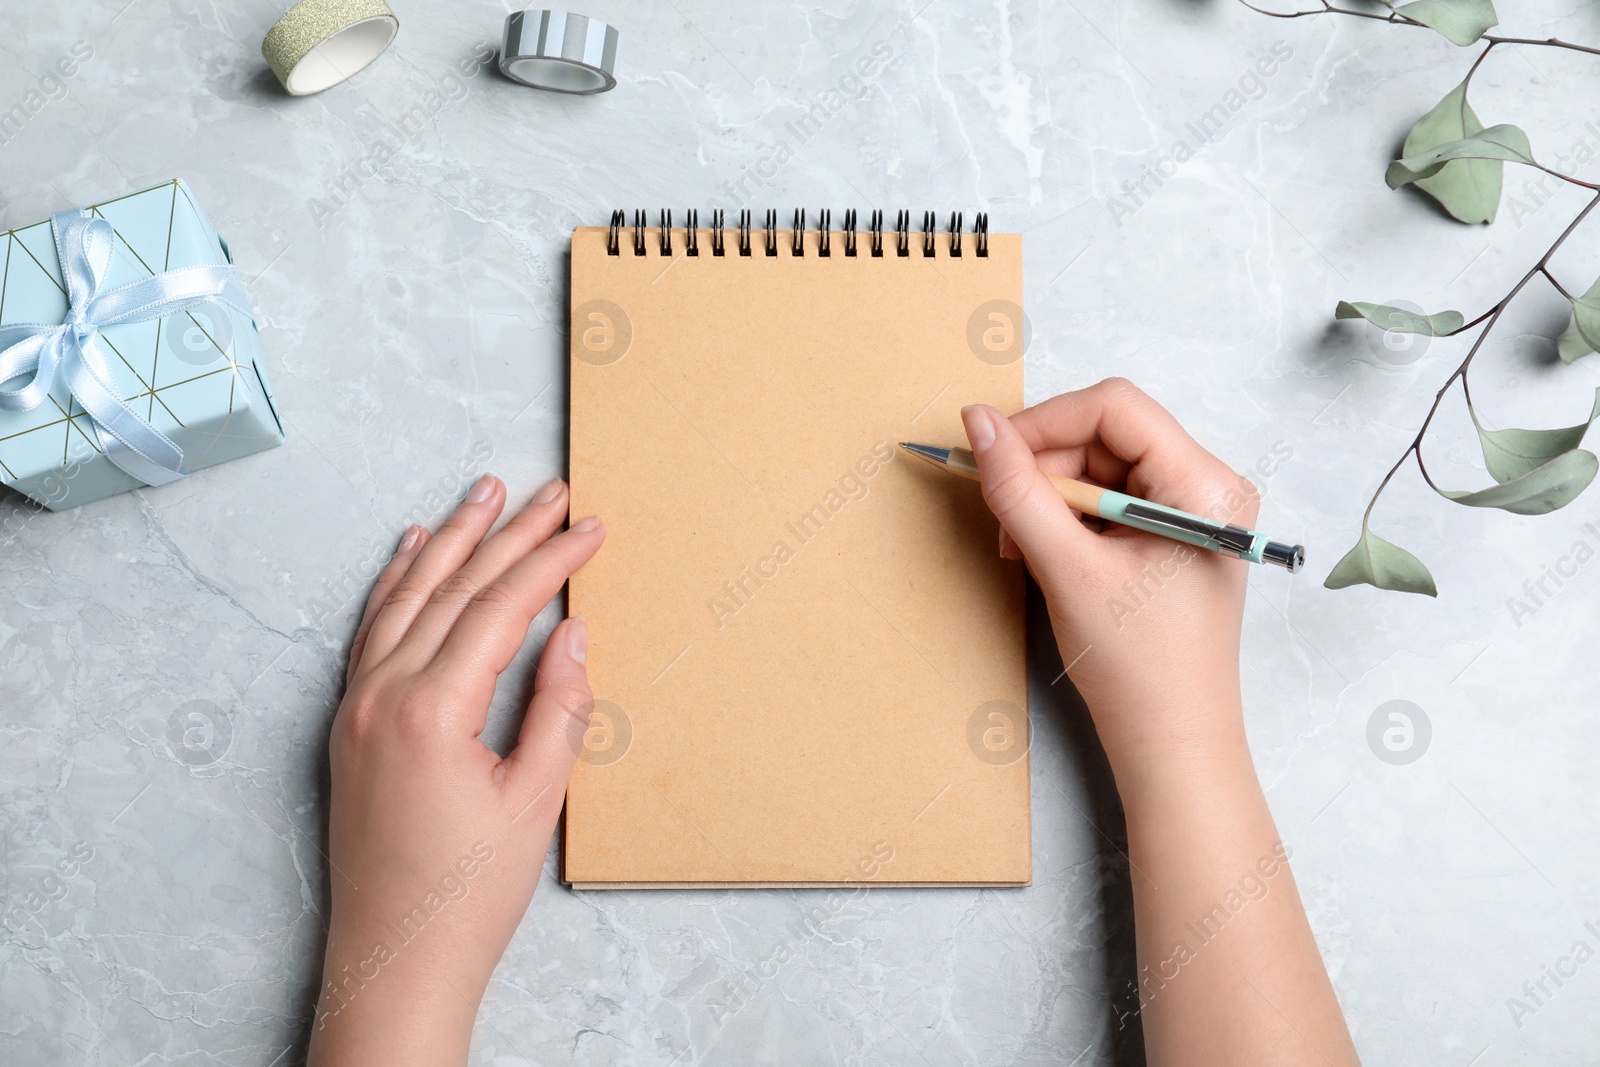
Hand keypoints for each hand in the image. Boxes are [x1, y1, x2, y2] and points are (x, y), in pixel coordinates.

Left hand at [308, 474, 604, 1066]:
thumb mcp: (535, 800)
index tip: (590, 526)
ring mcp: (355, 706)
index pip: (501, 608)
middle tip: (549, 491)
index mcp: (431, 709)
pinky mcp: (347, 724)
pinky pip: (371, 631)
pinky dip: (396, 584)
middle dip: (507, 534)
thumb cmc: (466, 893)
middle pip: (453, 589)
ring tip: (484, 493)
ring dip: (449, 541)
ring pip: (405, 598)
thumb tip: (572, 634)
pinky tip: (413, 552)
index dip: (550, 561)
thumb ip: (557, 708)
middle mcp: (381, 694)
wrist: (395, 959)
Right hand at [961, 379, 1258, 778]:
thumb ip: (1018, 489)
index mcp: (1203, 484)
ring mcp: (1190, 510)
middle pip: (1104, 435)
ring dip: (1049, 499)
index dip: (1044, 423)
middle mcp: (1208, 486)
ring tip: (1023, 549)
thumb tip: (977, 422)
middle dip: (1044, 471)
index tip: (992, 453)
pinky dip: (1067, 521)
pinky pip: (1107, 500)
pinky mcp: (1171, 534)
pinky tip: (1047, 556)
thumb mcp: (1066, 568)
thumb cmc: (1139, 668)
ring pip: (1098, 468)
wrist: (1171, 741)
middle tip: (1005, 519)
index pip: (1113, 407)